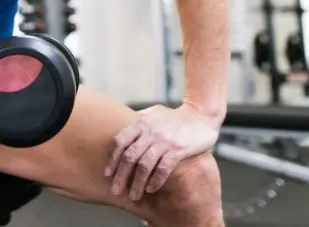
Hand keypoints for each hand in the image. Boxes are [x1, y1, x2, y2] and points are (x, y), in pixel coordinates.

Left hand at [104, 103, 219, 200]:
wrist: (201, 115)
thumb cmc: (176, 116)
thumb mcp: (155, 112)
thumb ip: (140, 118)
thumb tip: (125, 125)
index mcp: (142, 123)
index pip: (120, 142)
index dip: (112, 159)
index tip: (108, 174)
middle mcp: (150, 132)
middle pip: (129, 156)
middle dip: (121, 176)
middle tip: (116, 190)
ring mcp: (164, 141)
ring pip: (144, 165)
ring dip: (137, 183)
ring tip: (133, 196)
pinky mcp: (178, 150)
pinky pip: (163, 168)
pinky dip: (155, 180)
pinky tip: (150, 189)